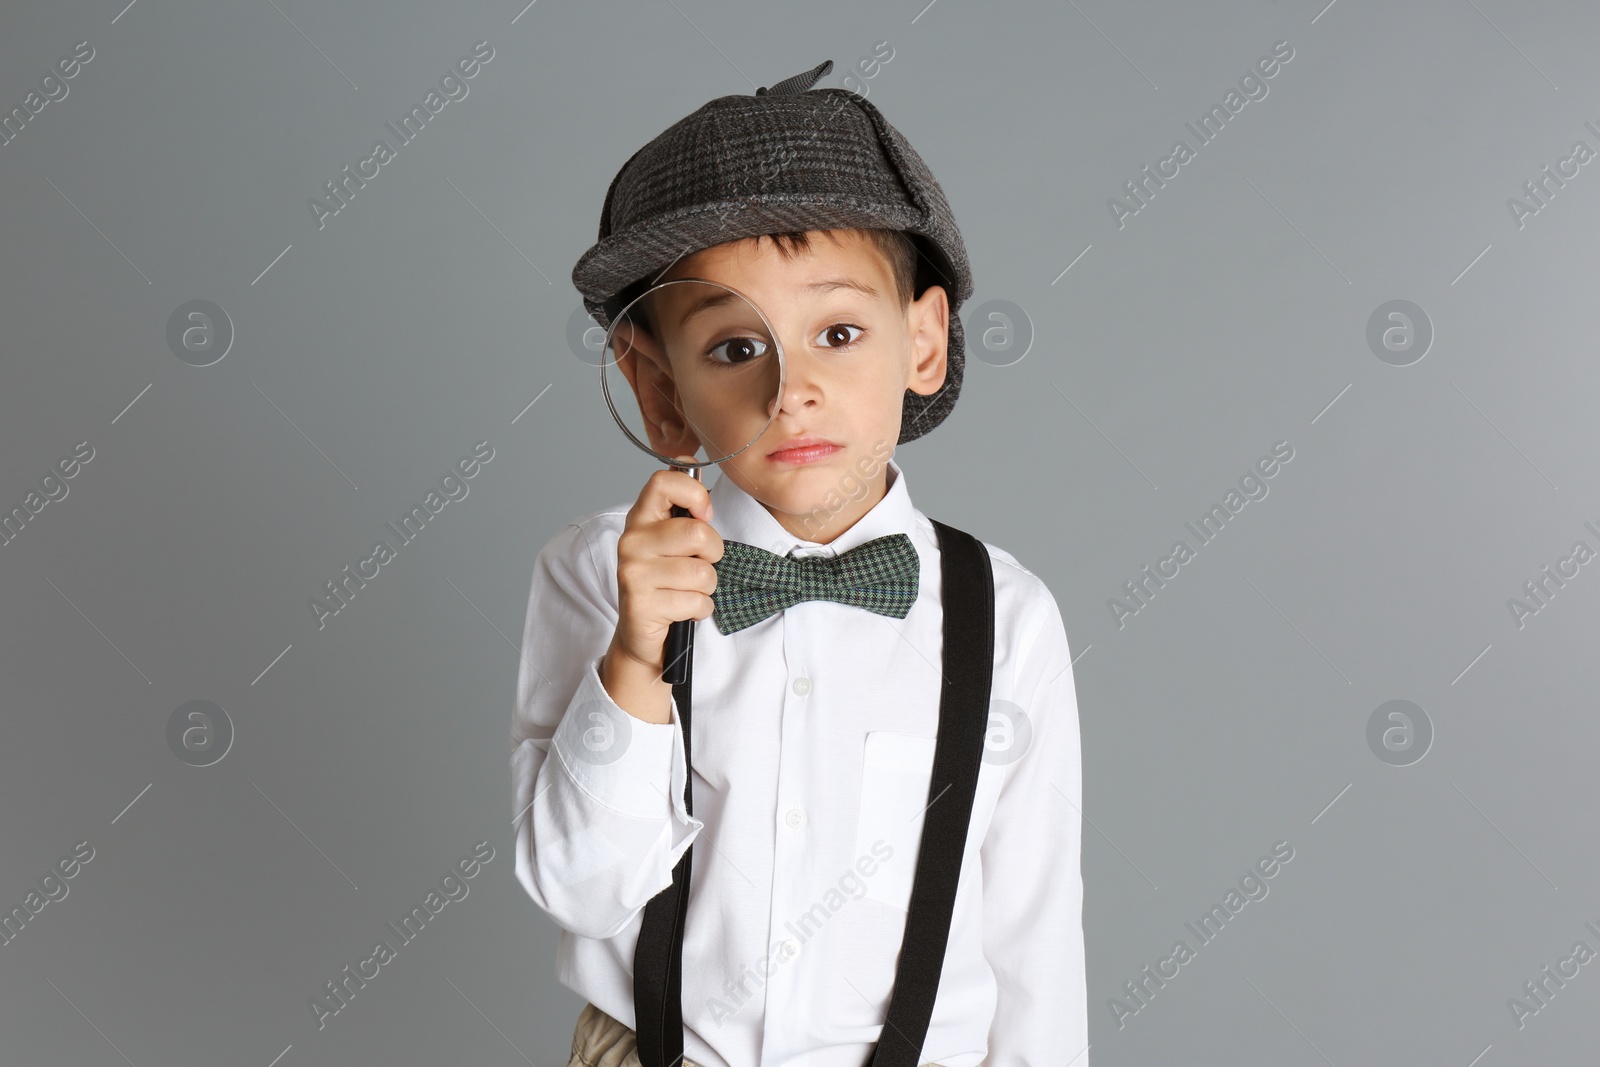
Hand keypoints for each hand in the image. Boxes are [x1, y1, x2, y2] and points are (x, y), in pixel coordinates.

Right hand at [600, 458, 723, 721]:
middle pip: (697, 533)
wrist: (641, 636)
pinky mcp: (641, 604)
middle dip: (713, 553)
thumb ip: (684, 509)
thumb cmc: (666, 583)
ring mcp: (633, 573)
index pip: (664, 482)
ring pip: (702, 572)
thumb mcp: (672, 540)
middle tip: (700, 564)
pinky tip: (682, 610)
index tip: (704, 515)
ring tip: (688, 591)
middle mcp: (632, 541)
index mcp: (641, 518)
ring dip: (706, 587)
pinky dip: (699, 610)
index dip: (695, 495)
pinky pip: (696, 602)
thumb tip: (695, 468)